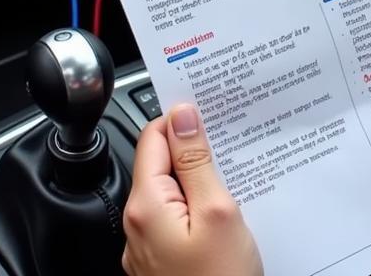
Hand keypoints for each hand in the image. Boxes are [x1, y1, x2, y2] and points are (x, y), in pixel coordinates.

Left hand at [122, 103, 262, 275]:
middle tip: (229, 145)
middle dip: (194, 150)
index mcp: (145, 206)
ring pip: (170, 192)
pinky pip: (176, 219)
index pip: (152, 137)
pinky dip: (197, 207)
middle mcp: (137, 226)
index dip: (182, 119)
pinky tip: (225, 212)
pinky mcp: (163, 263)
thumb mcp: (218, 210)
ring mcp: (147, 248)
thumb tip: (183, 115)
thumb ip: (196, 160)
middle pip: (160, 164)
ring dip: (198, 179)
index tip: (209, 111)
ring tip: (233, 179)